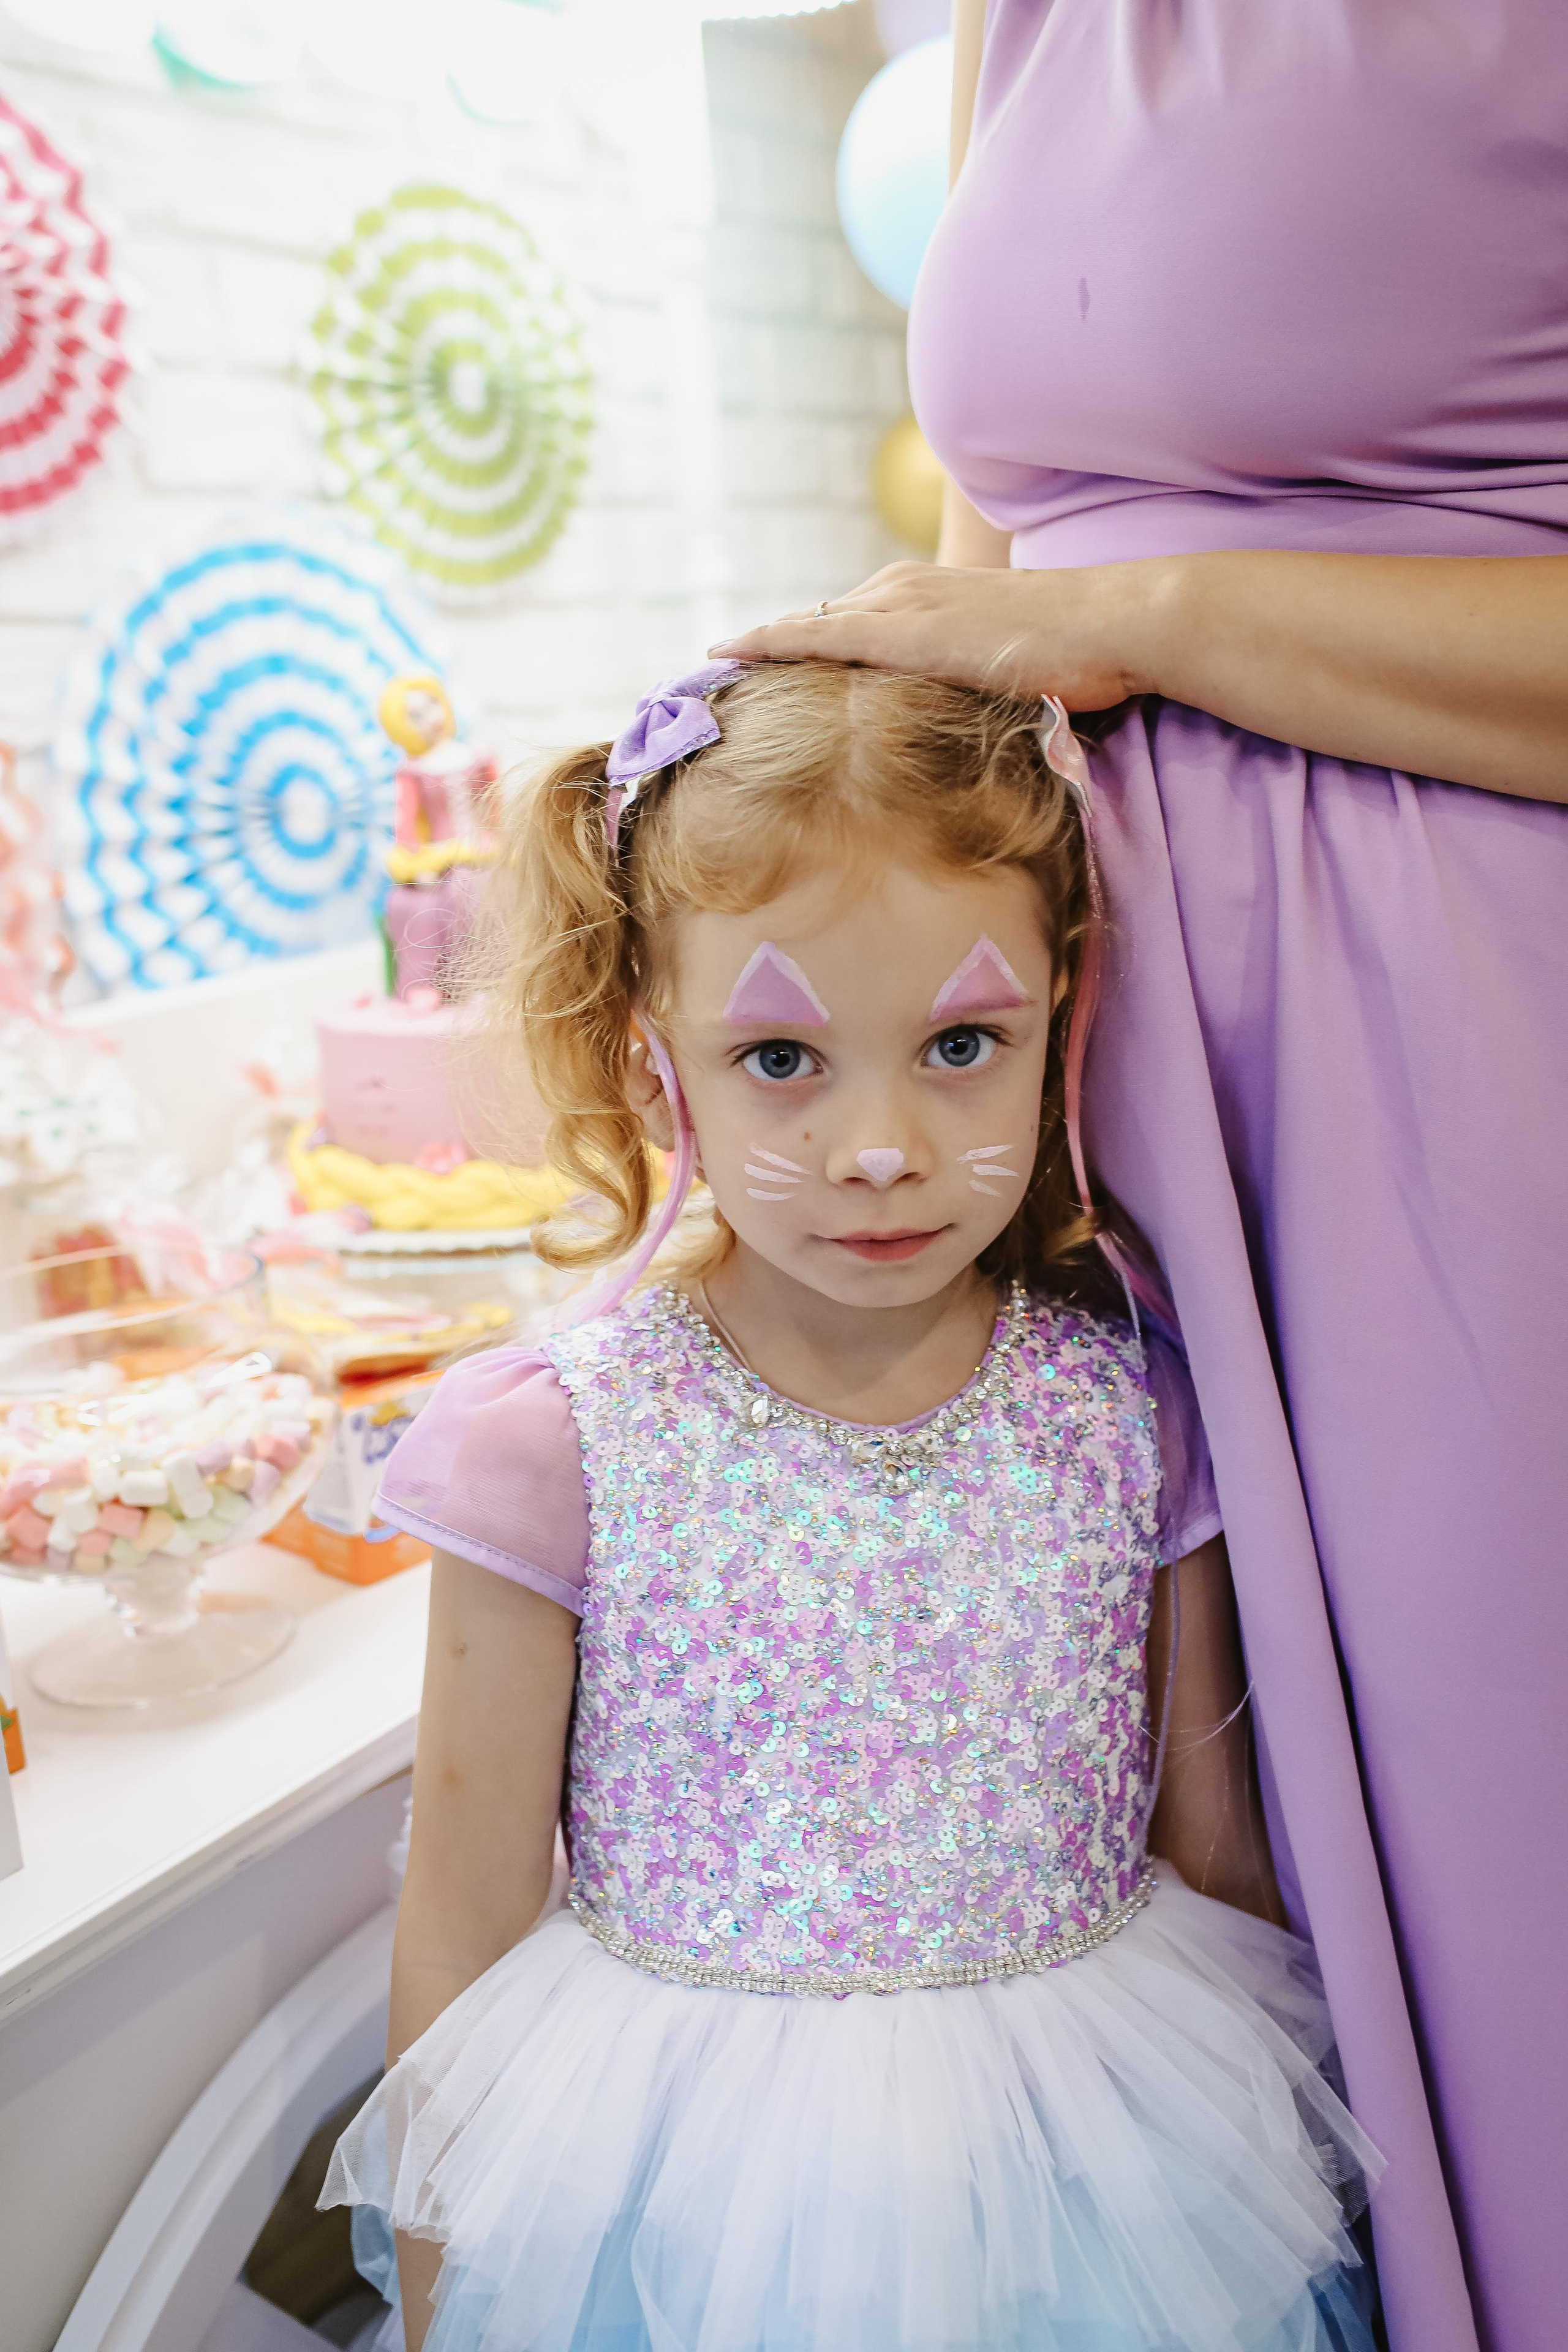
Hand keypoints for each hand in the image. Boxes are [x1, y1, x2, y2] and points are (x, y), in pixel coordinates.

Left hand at [710, 559, 1170, 713]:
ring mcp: (902, 603)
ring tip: (700, 673)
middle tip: (707, 677)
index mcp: (926, 596)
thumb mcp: (1009, 669)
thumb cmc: (1083, 653)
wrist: (1118, 625)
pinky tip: (726, 655)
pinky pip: (815, 635)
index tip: (754, 669)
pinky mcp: (903, 629)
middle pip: (813, 622)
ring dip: (754, 648)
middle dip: (762, 648)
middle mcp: (904, 589)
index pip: (843, 622)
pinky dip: (767, 644)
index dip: (797, 646)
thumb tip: (957, 729)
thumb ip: (970, 686)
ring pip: (804, 625)